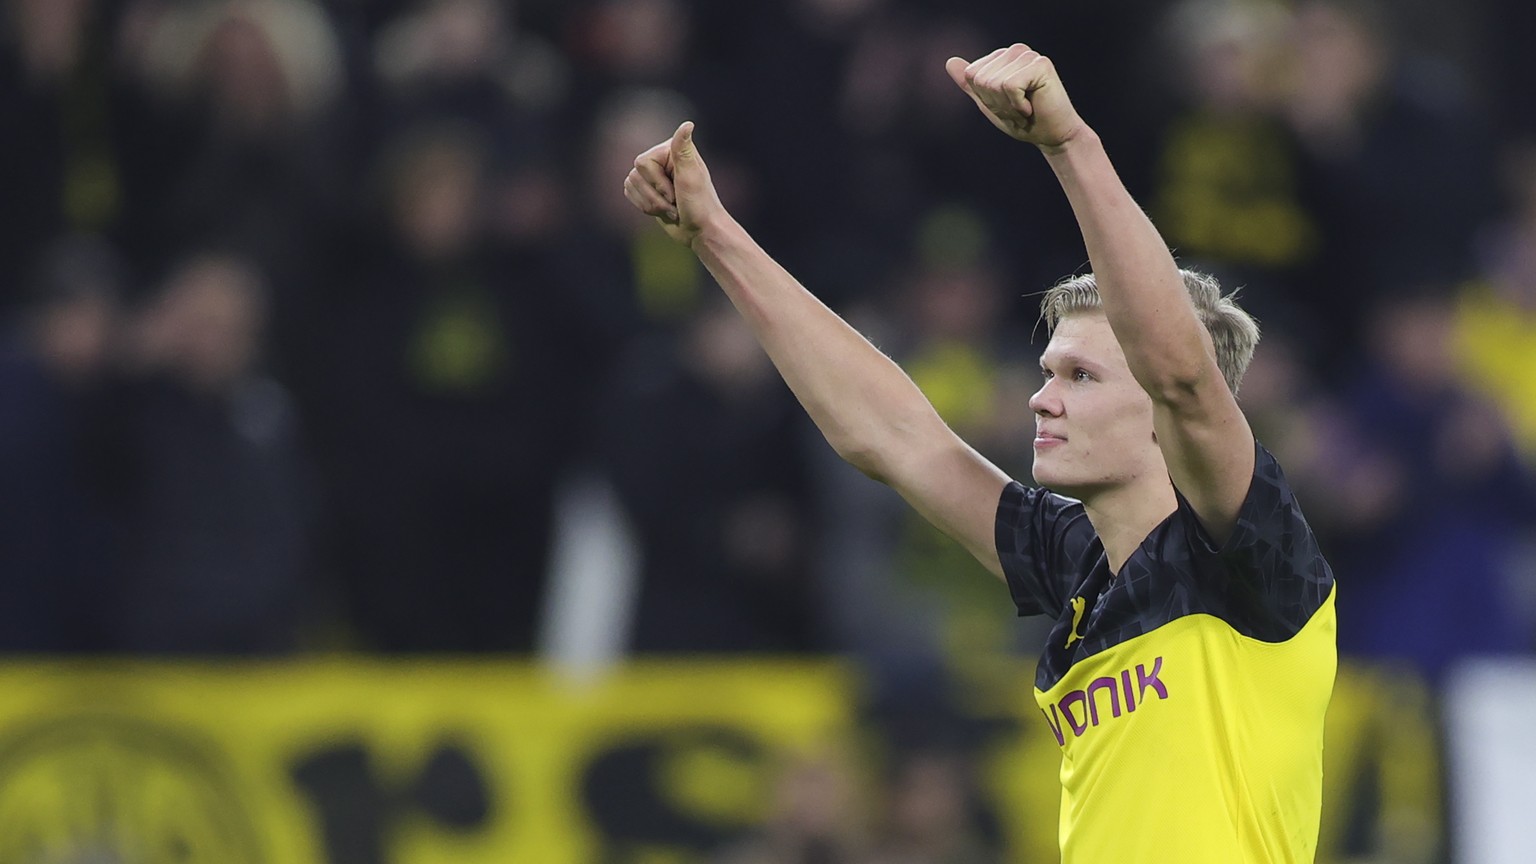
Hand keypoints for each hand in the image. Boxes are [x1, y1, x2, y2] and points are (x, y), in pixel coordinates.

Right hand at [623, 121, 726, 246]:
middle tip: (676, 202)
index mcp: (671, 150)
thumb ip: (683, 150)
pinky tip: (663, 210)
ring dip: (651, 204)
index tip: (677, 192)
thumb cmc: (699, 204)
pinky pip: (629, 194)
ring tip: (672, 208)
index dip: (657, 182)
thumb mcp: (691, 176)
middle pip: (634, 175)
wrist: (700, 231)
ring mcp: (652, 174)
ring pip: (630, 186)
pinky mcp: (646, 188)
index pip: (642, 163)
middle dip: (655, 196)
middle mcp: (660, 158)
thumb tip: (688, 124)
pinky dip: (645, 207)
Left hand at [945, 44, 1085, 150]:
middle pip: (981, 79)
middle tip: (1017, 109)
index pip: (971, 75)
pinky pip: (1010, 86)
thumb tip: (950, 61)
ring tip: (1025, 108)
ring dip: (1008, 106)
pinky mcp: (1040, 64)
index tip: (1005, 105)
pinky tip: (1032, 107)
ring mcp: (1029, 55)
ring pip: (994, 83)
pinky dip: (1018, 105)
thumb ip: (970, 85)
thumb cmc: (1023, 121)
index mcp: (1002, 57)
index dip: (985, 98)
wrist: (1052, 135)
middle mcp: (1015, 51)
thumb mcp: (989, 104)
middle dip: (996, 103)